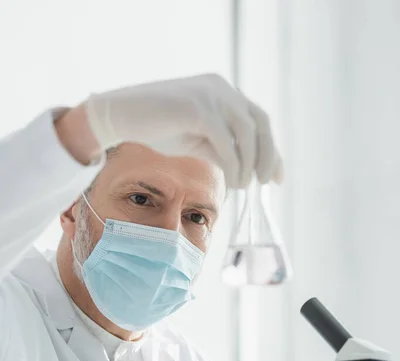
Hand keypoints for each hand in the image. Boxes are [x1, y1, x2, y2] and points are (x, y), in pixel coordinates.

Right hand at [83, 73, 282, 188]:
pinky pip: (226, 142)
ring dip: (249, 164)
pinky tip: (232, 181)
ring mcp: (210, 95)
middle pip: (259, 123)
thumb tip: (248, 172)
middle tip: (262, 183)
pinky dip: (233, 165)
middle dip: (266, 156)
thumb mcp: (199, 140)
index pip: (258, 119)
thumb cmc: (157, 128)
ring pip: (246, 134)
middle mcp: (221, 88)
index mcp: (223, 91)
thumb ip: (224, 149)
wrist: (120, 116)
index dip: (271, 149)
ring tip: (242, 185)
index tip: (275, 178)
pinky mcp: (198, 108)